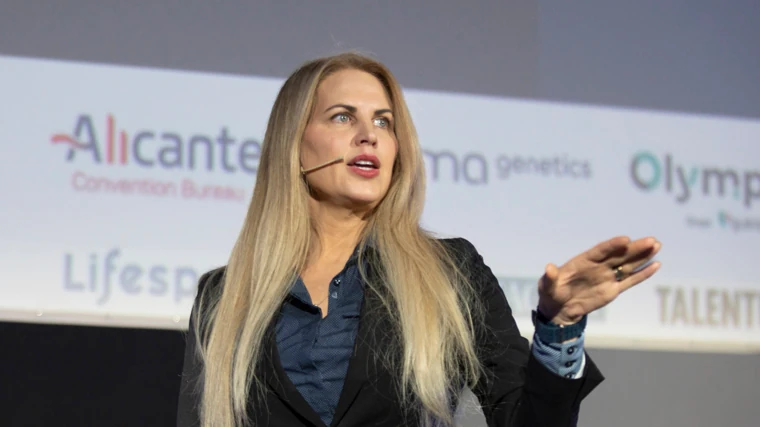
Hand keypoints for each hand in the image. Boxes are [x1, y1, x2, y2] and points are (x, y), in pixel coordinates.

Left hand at [537, 236, 660, 324]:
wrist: (560, 309)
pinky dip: (642, 273)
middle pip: (619, 255)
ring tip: (657, 245)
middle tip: (651, 240)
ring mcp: (607, 276)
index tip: (626, 239)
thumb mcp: (548, 286)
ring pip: (628, 265)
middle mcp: (598, 266)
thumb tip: (548, 268)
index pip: (601, 251)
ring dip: (642, 256)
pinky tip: (655, 265)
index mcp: (583, 261)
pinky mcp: (613, 289)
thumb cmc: (551, 293)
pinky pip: (630, 280)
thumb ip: (550, 278)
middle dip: (635, 248)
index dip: (613, 245)